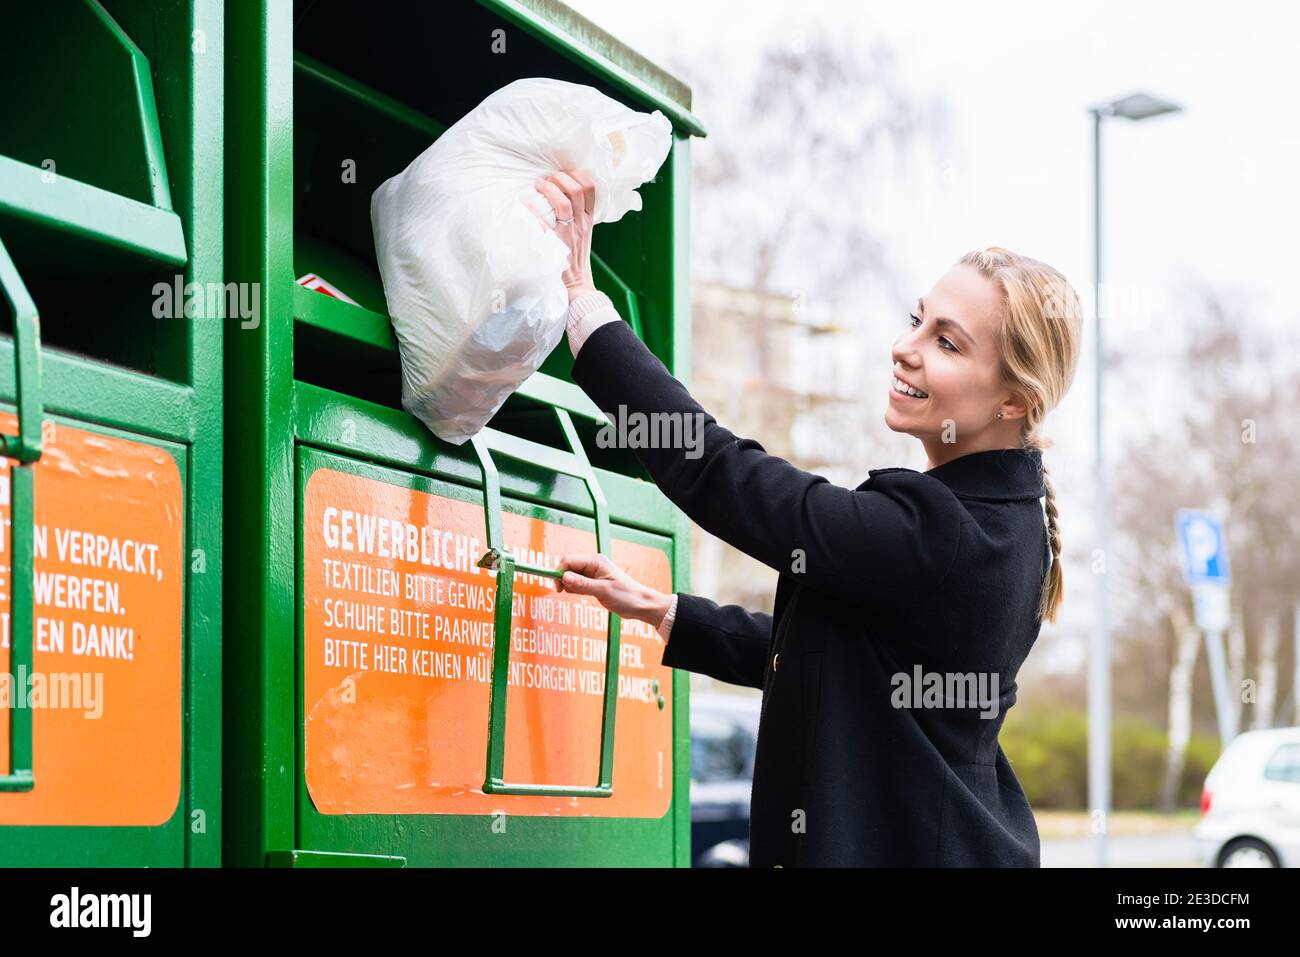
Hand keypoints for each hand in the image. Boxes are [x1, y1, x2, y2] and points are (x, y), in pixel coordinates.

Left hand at [527, 169, 597, 301]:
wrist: (577, 284)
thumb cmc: (576, 256)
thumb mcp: (584, 232)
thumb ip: (577, 214)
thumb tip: (561, 194)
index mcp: (589, 220)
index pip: (591, 188)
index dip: (577, 175)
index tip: (565, 174)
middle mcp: (582, 224)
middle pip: (577, 190)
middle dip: (560, 178)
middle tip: (548, 180)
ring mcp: (569, 234)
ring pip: (564, 202)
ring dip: (549, 189)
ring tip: (539, 185)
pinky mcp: (556, 245)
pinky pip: (544, 223)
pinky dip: (533, 210)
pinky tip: (526, 204)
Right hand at [555, 553, 672, 627]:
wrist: (640, 604)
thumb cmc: (626, 596)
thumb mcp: (602, 591)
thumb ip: (582, 584)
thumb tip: (564, 577)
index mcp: (595, 561)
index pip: (568, 560)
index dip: (559, 572)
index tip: (557, 588)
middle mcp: (592, 564)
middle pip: (568, 566)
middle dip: (563, 579)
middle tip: (566, 593)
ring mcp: (593, 572)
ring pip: (571, 575)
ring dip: (570, 585)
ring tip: (584, 595)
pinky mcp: (593, 581)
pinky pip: (577, 582)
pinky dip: (575, 589)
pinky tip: (584, 595)